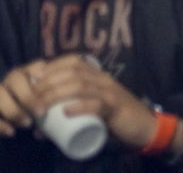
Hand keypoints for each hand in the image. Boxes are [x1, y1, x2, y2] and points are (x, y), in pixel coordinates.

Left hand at [1, 56, 161, 149]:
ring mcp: (111, 93)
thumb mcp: (95, 106)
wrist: (145, 125)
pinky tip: (67, 111)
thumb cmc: (116, 116)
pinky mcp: (116, 109)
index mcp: (99, 76)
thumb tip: (43, 122)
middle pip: (73, 72)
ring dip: (56, 95)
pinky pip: (97, 105)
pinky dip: (80, 107)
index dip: (51, 67)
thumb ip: (76, 108)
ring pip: (81, 86)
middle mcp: (104, 80)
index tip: (34, 80)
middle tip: (32, 100)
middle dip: (48, 83)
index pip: (74, 62)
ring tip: (41, 108)